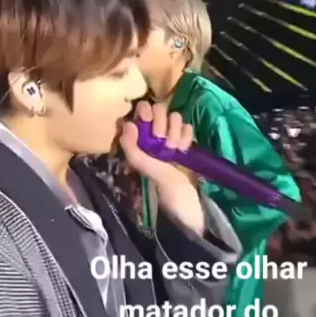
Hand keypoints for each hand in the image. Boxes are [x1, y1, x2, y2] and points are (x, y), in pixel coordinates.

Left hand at [119, 101, 204, 234]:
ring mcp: (169, 140)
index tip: (151, 125)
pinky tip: (185, 148)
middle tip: (165, 144)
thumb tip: (128, 124)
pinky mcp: (185, 145)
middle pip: (160, 110)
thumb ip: (134, 149)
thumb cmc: (164, 189)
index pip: (141, 112)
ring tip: (175, 149)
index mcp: (138, 141)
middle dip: (163, 124)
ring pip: (175, 118)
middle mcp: (152, 137)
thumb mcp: (146, 170)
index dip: (147, 112)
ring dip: (176, 131)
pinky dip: (187, 135)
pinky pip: (186, 128)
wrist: (188, 206)